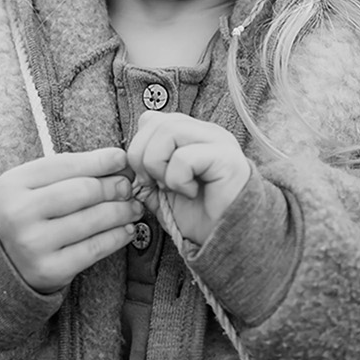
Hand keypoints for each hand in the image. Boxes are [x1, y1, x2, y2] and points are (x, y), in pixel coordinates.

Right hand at [0, 147, 143, 292]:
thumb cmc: (24, 216)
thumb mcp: (31, 187)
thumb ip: (67, 172)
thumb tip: (118, 162)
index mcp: (13, 184)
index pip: (65, 165)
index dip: (100, 160)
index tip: (122, 159)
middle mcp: (20, 213)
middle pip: (84, 191)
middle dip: (114, 186)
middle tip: (129, 187)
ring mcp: (34, 244)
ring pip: (93, 220)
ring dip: (122, 211)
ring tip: (133, 207)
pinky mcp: (51, 270)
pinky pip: (95, 248)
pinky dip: (118, 236)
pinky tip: (127, 230)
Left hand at [126, 110, 251, 246]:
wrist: (228, 240)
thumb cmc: (201, 216)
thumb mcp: (163, 192)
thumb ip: (147, 173)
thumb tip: (131, 166)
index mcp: (191, 135)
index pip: (152, 119)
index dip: (139, 147)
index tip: (145, 178)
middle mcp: (205, 132)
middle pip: (155, 122)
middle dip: (141, 157)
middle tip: (154, 184)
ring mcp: (218, 141)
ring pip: (168, 131)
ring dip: (158, 165)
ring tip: (172, 187)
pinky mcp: (225, 157)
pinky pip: (184, 157)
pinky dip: (177, 180)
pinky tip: (191, 192)